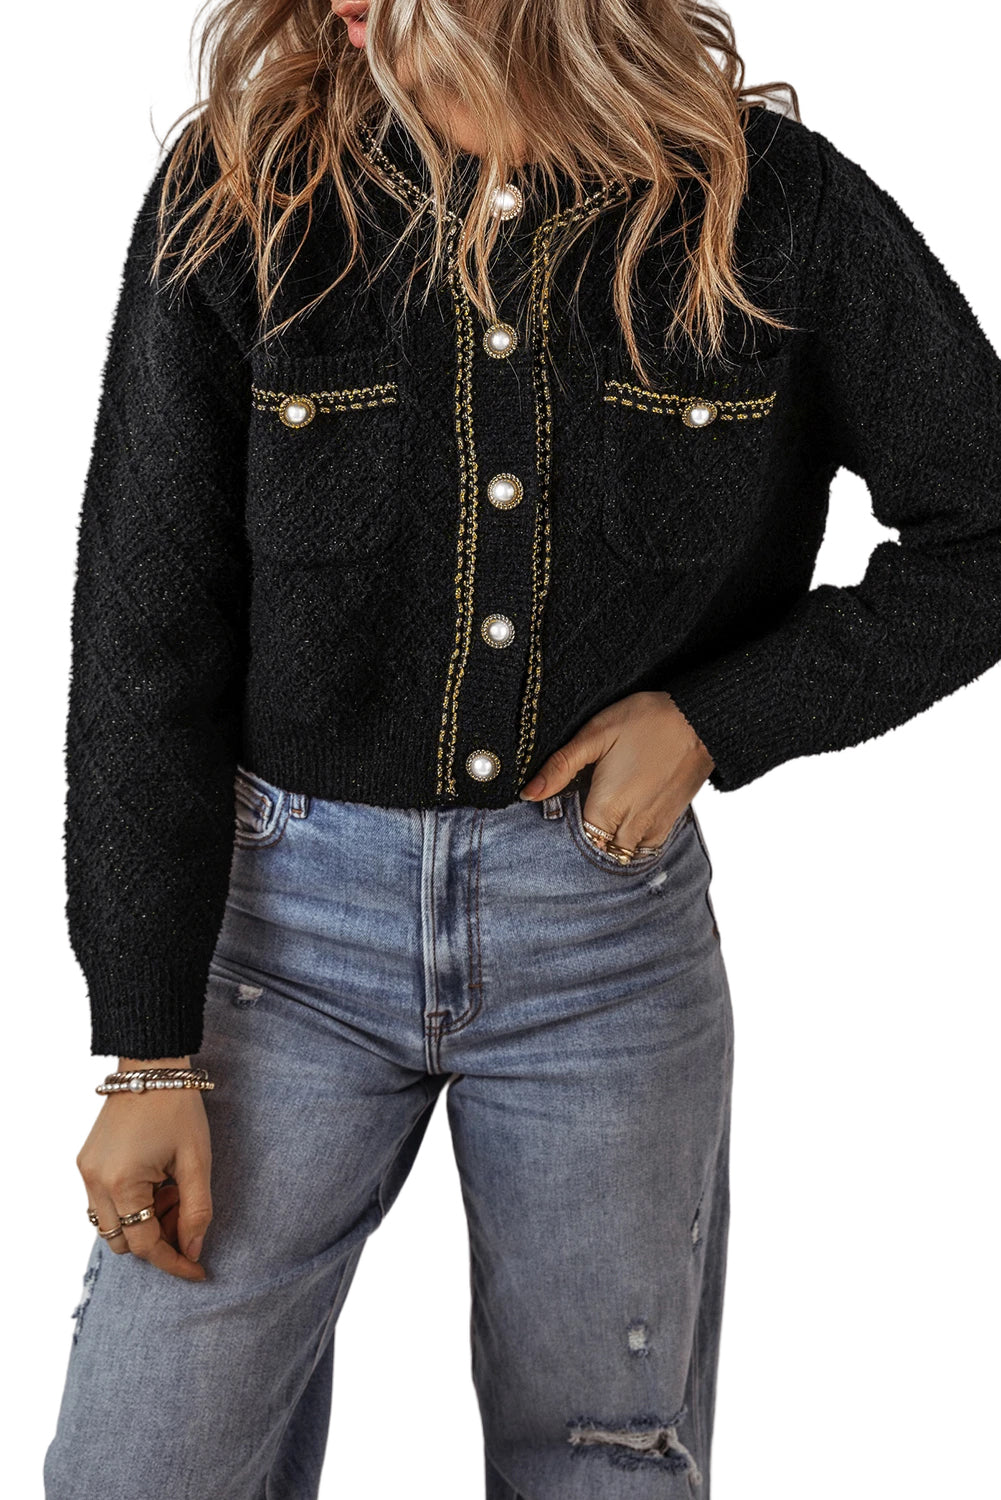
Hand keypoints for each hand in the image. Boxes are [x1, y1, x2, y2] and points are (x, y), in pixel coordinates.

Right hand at [76, 1067, 212, 1281]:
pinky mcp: (87, 1163)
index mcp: (122, 1183)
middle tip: (186, 1213)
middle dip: (159, 1239)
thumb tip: (193, 1250)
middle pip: (124, 1243)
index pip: (146, 1245)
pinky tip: (157, 1182)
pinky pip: (105, 1204)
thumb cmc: (178, 1109)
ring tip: (173, 1191)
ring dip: (144, 1222)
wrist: (151, 1066)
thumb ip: (196, 1211)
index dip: (175, 1261)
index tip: (199, 1270)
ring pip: (112, 1226)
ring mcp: (87, 1172)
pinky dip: (131, 1205)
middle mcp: (96, 1182)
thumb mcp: (197, 1161)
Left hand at [518, 691, 714, 852]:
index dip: (563, 832)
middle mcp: (631, 826)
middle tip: (578, 814)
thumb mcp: (596, 734)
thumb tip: (528, 794)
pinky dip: (630, 842)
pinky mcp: (670, 824)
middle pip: (598, 851)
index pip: (576, 841)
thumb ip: (560, 767)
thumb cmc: (647, 721)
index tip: (558, 816)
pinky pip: (644, 849)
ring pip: (621, 854)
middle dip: (585, 840)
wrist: (700, 720)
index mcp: (607, 808)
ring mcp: (653, 828)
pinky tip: (622, 820)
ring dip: (608, 843)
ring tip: (599, 818)